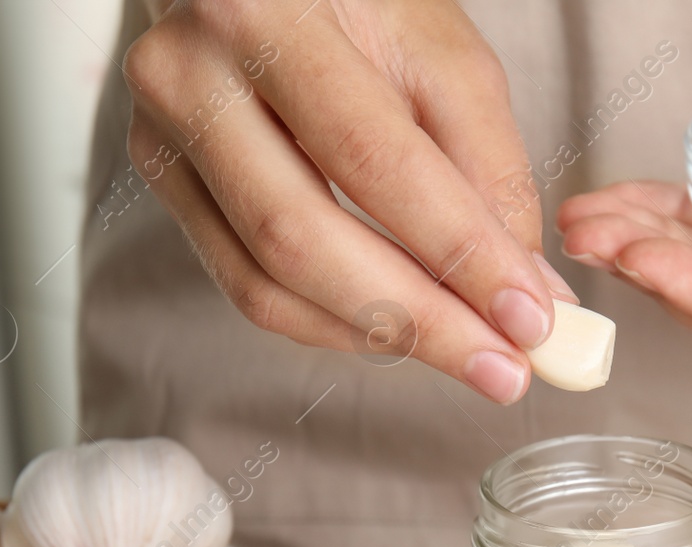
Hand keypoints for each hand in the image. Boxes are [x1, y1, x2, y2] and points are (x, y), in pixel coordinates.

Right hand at [123, 0, 575, 402]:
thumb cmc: (350, 0)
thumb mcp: (442, 54)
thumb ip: (491, 168)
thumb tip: (527, 289)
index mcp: (265, 16)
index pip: (371, 160)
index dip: (456, 250)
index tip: (527, 314)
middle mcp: (190, 78)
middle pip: (302, 239)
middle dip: (418, 320)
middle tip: (502, 366)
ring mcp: (164, 138)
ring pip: (267, 283)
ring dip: (379, 337)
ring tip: (466, 357)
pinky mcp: (168, 185)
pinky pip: (249, 287)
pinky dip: (334, 325)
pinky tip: (400, 334)